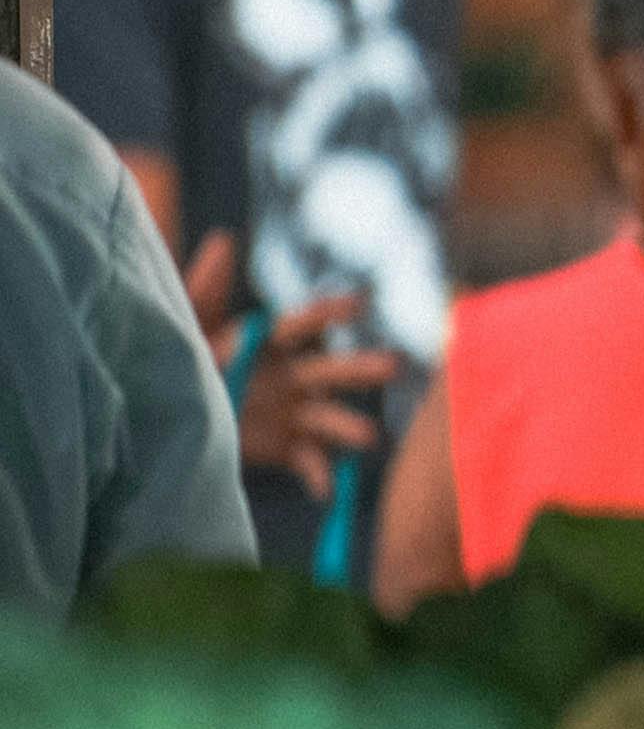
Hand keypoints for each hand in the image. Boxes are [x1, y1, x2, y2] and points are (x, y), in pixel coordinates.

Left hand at [187, 237, 403, 501]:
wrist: (164, 417)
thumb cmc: (177, 361)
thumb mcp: (186, 324)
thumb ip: (204, 289)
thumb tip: (224, 239)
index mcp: (268, 343)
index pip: (304, 324)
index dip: (331, 312)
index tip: (360, 303)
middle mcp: (290, 376)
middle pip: (332, 370)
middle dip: (363, 368)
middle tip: (395, 366)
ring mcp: (291, 413)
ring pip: (330, 418)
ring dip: (351, 426)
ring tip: (370, 438)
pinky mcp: (284, 446)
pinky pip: (310, 461)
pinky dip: (321, 474)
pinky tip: (325, 490)